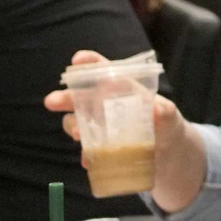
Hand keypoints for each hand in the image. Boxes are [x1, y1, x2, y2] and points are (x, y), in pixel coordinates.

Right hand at [44, 50, 187, 167]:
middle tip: (51, 101)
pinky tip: (89, 160)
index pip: (105, 70)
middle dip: (67, 97)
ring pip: (78, 121)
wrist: (166, 151)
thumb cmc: (166, 123)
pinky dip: (86, 153)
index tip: (77, 59)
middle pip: (83, 96)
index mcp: (123, 89)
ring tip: (78, 135)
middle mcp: (107, 104)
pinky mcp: (100, 146)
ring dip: (73, 125)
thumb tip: (159, 110)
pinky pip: (86, 148)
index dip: (91, 63)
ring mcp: (101, 125)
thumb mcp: (170, 117)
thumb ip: (166, 112)